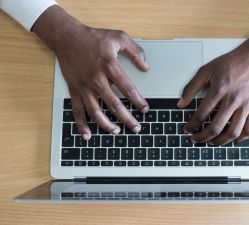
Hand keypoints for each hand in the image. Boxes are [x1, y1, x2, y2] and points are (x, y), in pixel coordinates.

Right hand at [33, 6, 148, 139]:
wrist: (67, 37)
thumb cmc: (94, 37)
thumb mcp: (118, 36)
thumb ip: (135, 51)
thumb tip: (146, 66)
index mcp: (109, 66)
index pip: (128, 88)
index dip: (138, 101)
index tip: (145, 109)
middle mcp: (97, 79)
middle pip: (114, 104)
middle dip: (127, 118)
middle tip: (136, 128)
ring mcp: (84, 86)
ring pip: (96, 111)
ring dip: (106, 125)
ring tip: (117, 132)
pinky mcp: (74, 90)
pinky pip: (77, 110)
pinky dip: (81, 124)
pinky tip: (87, 135)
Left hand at [177, 36, 248, 144]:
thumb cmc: (231, 63)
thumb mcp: (206, 70)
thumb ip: (191, 87)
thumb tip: (180, 103)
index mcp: (219, 90)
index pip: (201, 114)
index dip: (191, 125)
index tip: (187, 129)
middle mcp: (233, 100)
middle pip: (216, 127)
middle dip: (202, 137)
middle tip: (195, 139)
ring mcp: (246, 106)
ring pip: (233, 132)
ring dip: (220, 141)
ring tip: (211, 142)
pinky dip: (240, 138)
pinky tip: (232, 139)